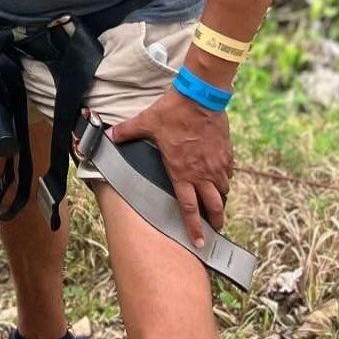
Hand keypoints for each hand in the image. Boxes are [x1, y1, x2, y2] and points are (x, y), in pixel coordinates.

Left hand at [107, 86, 231, 243]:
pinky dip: (225, 180)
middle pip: (214, 206)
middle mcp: (202, 173)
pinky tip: (221, 179)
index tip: (199, 242)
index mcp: (182, 172)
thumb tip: (109, 134)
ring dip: (221, 200)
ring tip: (218, 205)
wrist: (200, 96)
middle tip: (215, 229)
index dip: (194, 227)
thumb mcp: (146, 121)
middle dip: (215, 221)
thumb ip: (127, 131)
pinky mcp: (227, 154)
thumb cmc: (173, 111)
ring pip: (223, 192)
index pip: (189, 207)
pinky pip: (229, 174)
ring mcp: (217, 165)